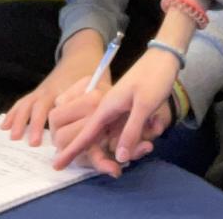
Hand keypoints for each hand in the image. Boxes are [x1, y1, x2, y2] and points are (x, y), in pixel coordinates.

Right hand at [1, 43, 107, 145]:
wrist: (84, 53)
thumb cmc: (98, 83)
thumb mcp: (106, 103)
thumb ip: (103, 133)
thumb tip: (108, 164)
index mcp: (77, 92)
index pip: (66, 112)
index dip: (60, 131)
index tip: (52, 146)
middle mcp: (58, 89)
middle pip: (44, 107)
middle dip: (36, 125)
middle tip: (33, 143)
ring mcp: (46, 89)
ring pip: (31, 103)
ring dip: (22, 120)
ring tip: (15, 137)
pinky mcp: (39, 91)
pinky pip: (25, 101)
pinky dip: (14, 113)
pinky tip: (4, 126)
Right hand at [53, 45, 180, 169]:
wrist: (165, 57)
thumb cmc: (154, 77)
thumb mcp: (144, 106)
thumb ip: (131, 131)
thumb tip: (120, 158)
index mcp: (107, 107)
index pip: (86, 133)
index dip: (72, 150)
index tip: (56, 164)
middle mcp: (110, 110)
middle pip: (104, 139)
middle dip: (116, 149)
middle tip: (128, 157)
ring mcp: (120, 110)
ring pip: (121, 136)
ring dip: (138, 139)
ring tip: (155, 126)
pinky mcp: (130, 110)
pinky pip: (131, 129)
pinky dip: (144, 130)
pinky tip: (157, 121)